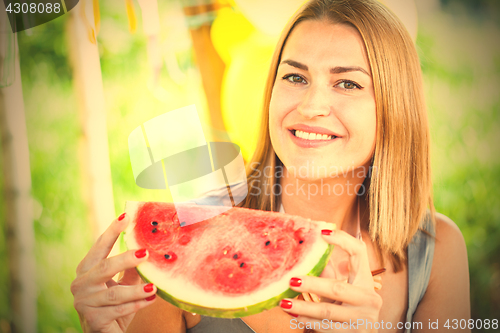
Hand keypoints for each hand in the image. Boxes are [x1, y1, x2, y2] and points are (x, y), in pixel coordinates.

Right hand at [71, 213, 157, 332]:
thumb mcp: (123, 283)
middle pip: (104, 267)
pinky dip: (137, 305)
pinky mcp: (92, 320)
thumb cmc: (115, 305)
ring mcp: (84, 303)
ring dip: (137, 289)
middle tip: (145, 252)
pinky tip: (151, 299)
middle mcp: (81, 284)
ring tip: (154, 286)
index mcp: (86, 270)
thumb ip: (132, 267)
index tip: (126, 216)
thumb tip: (149, 246)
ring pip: (115, 293)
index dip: (112, 231)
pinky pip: (119, 310)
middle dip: (126, 259)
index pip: (99, 247)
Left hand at [279, 229, 382, 331]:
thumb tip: (305, 253)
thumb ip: (329, 274)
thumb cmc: (350, 308)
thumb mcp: (344, 290)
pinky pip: (326, 328)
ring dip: (303, 307)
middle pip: (338, 288)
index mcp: (366, 280)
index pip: (359, 252)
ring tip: (285, 303)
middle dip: (312, 284)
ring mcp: (362, 319)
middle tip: (291, 280)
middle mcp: (369, 299)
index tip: (322, 232)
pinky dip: (308, 322)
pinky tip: (294, 317)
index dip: (342, 239)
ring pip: (327, 312)